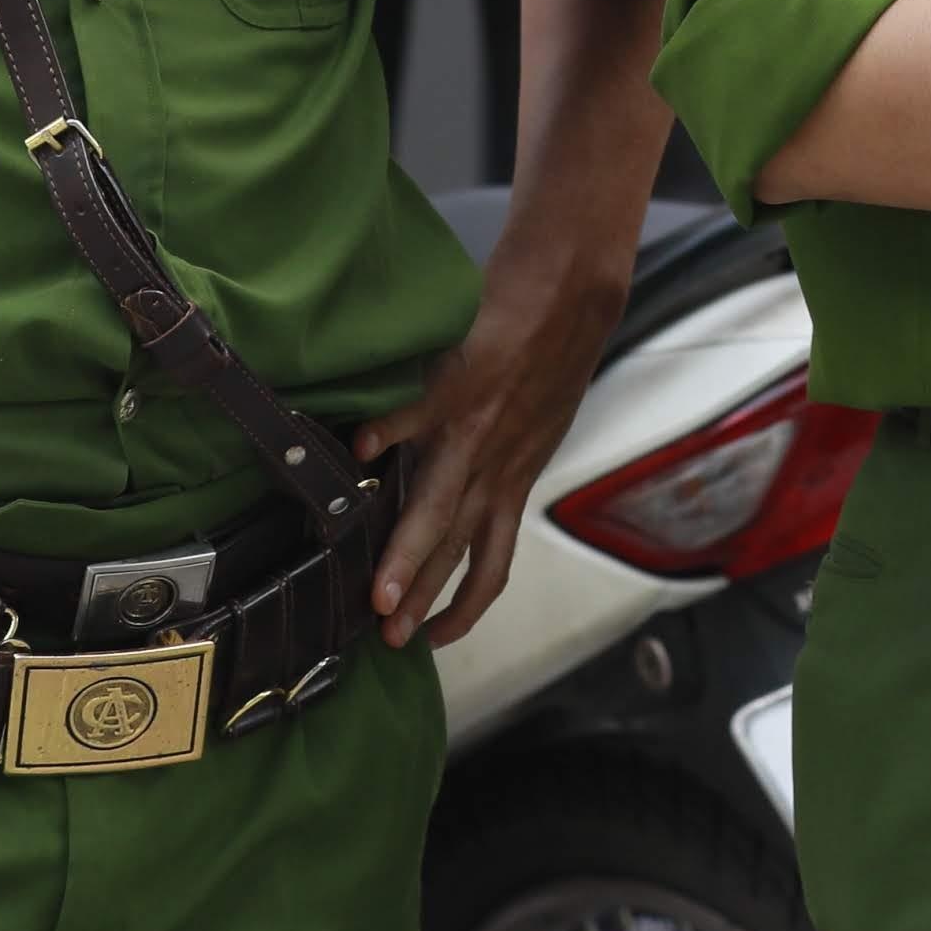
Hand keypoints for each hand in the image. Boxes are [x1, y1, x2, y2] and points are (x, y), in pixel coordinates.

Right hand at [354, 254, 628, 650]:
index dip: (465, 607)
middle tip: (389, 637)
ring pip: (436, 502)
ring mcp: (474, 425)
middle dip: (419, 596)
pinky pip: (417, 412)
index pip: (490, 562)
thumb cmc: (551, 355)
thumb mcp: (536, 427)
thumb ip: (501, 461)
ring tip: (375, 590)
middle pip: (453, 545)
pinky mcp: (459, 379)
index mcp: (511, 479)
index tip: (433, 639)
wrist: (574, 290)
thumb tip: (469, 487)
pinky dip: (388, 431)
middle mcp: (493, 463)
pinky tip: (355, 450)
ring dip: (407, 551)